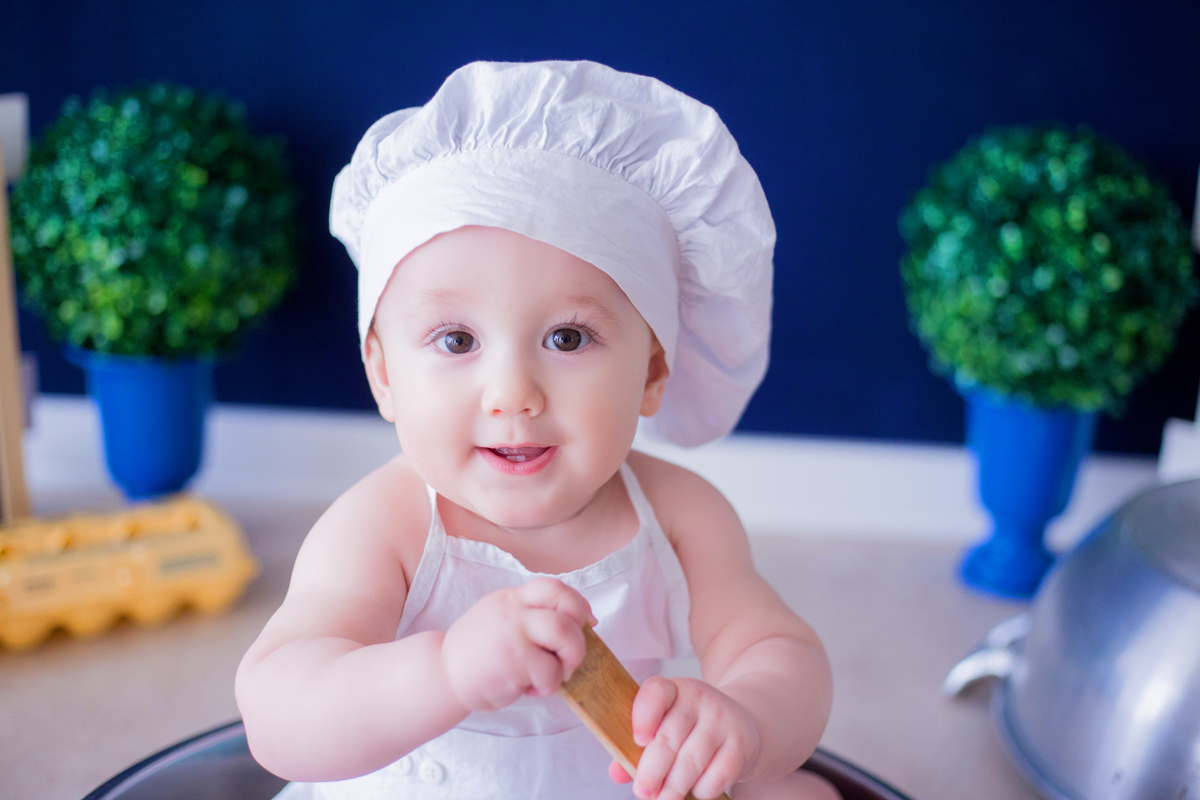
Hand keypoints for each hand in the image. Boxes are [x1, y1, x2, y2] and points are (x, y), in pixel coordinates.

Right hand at [441, 577, 594, 711]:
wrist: (441, 674)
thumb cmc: (476, 654)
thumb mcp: (499, 620)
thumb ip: (528, 616)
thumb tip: (575, 624)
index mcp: (512, 598)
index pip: (554, 586)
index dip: (578, 604)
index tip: (585, 623)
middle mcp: (514, 609)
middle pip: (567, 608)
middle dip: (579, 637)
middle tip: (568, 658)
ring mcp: (514, 632)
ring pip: (565, 634)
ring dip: (570, 660)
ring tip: (553, 675)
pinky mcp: (514, 660)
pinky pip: (551, 671)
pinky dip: (548, 686)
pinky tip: (529, 690)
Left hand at [615, 676, 759, 799]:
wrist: (739, 724)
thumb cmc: (689, 728)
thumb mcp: (664, 725)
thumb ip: (636, 747)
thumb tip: (616, 772)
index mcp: (673, 689)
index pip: (656, 693)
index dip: (644, 716)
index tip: (638, 741)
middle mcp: (700, 698)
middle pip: (669, 738)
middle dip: (651, 772)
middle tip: (643, 792)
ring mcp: (722, 720)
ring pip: (691, 763)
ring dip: (673, 788)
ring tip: (663, 799)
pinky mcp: (740, 745)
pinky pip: (715, 777)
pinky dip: (700, 791)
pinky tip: (694, 789)